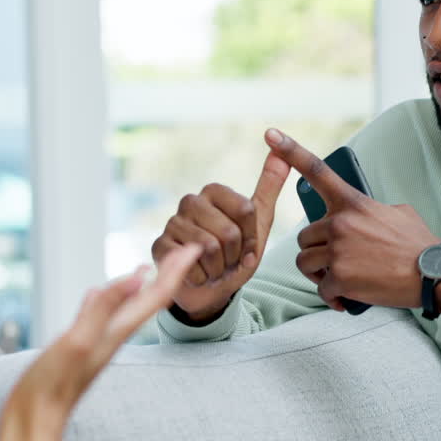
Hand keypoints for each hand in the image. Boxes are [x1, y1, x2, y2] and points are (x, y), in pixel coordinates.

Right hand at [7, 245, 201, 427]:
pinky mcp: (79, 346)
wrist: (34, 421)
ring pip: (129, 307)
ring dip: (144, 285)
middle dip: (168, 273)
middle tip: (186, 249)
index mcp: (117, 331)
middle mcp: (113, 335)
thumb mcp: (78, 340)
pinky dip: (109, 299)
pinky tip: (101, 292)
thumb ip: (105, 309)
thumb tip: (138, 277)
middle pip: (150, 299)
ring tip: (151, 267)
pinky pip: (102, 315)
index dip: (176, 270)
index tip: (194, 247)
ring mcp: (97, 341)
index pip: (157, 295)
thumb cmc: (52, 385)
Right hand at [150, 152, 290, 322]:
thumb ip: (269, 186)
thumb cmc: (235, 254)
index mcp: (214, 191)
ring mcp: (172, 223)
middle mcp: (190, 201)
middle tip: (227, 259)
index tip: (245, 245)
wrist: (212, 289)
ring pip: (210, 248)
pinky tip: (197, 274)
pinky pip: (191, 264)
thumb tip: (281, 151)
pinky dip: (202, 277)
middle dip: (235, 255)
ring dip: (219, 268)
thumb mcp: (258, 221)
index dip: (251, 236)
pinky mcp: (159, 246)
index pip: (245, 210)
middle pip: (229, 231)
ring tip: (214, 267)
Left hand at [264, 129, 440, 310]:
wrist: (434, 273)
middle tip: (335, 262)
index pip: (316, 170)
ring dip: (317, 274)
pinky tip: (347, 298)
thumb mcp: (396, 212)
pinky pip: (321, 288)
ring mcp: (338, 250)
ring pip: (304, 262)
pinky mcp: (339, 277)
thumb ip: (369, 210)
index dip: (290, 150)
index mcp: (352, 202)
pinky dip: (332, 296)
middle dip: (316, 251)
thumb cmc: (418, 244)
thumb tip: (361, 218)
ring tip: (339, 279)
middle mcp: (340, 222)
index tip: (270, 135)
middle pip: (304, 237)